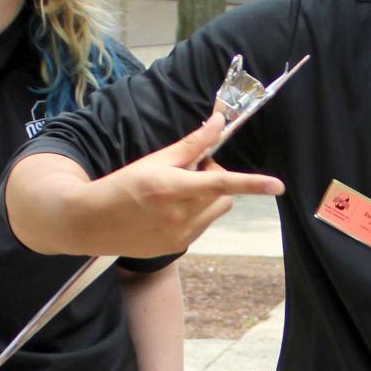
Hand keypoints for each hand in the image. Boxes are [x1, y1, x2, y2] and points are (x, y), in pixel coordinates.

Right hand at [73, 114, 283, 256]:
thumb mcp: (156, 160)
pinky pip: (201, 225)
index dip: (252, 184)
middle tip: (188, 172)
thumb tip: (219, 123)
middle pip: (223, 195)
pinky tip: (167, 211)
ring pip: (215, 211)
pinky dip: (194, 214)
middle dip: (213, 179)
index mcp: (174, 189)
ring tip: (176, 192)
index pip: (222, 184)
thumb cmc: (122, 185)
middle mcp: (180, 216)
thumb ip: (192, 145)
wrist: (92, 221)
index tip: (278, 186)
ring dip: (206, 198)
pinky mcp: (177, 248)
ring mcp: (180, 236)